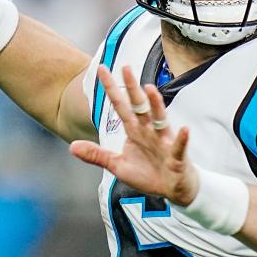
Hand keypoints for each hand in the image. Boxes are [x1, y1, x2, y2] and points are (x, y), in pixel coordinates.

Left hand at [70, 65, 199, 205]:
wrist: (172, 189)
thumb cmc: (148, 174)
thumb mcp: (117, 166)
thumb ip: (96, 155)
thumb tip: (72, 146)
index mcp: (134, 131)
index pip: (120, 106)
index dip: (111, 89)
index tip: (102, 69)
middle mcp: (148, 131)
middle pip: (139, 106)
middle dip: (132, 88)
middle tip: (125, 67)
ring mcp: (163, 142)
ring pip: (159, 120)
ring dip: (156, 105)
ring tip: (150, 89)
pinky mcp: (176, 156)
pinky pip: (179, 146)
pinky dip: (182, 139)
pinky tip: (185, 130)